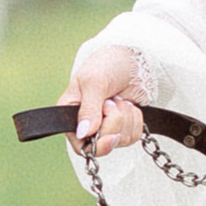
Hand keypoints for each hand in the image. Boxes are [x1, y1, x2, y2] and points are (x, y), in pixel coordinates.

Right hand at [68, 40, 147, 157]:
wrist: (129, 60)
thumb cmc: (106, 65)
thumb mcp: (94, 82)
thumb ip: (89, 108)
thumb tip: (83, 133)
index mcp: (71, 114)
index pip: (79, 145)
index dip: (97, 145)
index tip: (112, 136)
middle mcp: (87, 125)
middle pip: (103, 144)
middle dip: (114, 121)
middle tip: (111, 101)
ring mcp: (106, 127)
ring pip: (121, 140)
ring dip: (125, 117)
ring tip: (118, 99)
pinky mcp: (123, 127)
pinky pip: (133, 135)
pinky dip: (135, 119)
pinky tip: (127, 104)